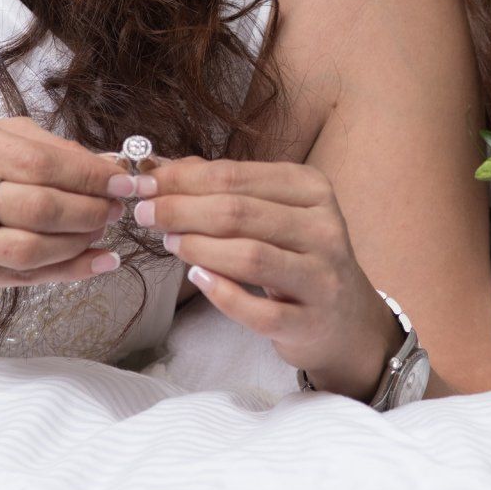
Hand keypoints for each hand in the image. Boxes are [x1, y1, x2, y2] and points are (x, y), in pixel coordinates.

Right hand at [0, 114, 128, 289]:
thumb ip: (47, 146)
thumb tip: (107, 167)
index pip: (36, 162)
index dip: (88, 175)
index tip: (122, 179)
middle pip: (34, 207)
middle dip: (88, 210)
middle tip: (115, 208)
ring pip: (26, 250)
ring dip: (78, 244)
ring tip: (101, 231)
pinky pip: (16, 278)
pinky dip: (65, 272)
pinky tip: (94, 261)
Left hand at [137, 157, 400, 399]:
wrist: (346, 321)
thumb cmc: (297, 256)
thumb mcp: (274, 211)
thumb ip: (225, 188)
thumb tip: (163, 167)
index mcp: (311, 189)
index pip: (236, 175)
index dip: (183, 179)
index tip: (144, 183)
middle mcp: (323, 228)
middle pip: (238, 213)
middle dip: (181, 210)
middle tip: (144, 213)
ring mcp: (321, 277)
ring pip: (250, 257)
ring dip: (198, 248)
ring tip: (169, 242)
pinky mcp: (311, 322)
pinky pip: (260, 311)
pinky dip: (223, 294)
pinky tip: (197, 279)